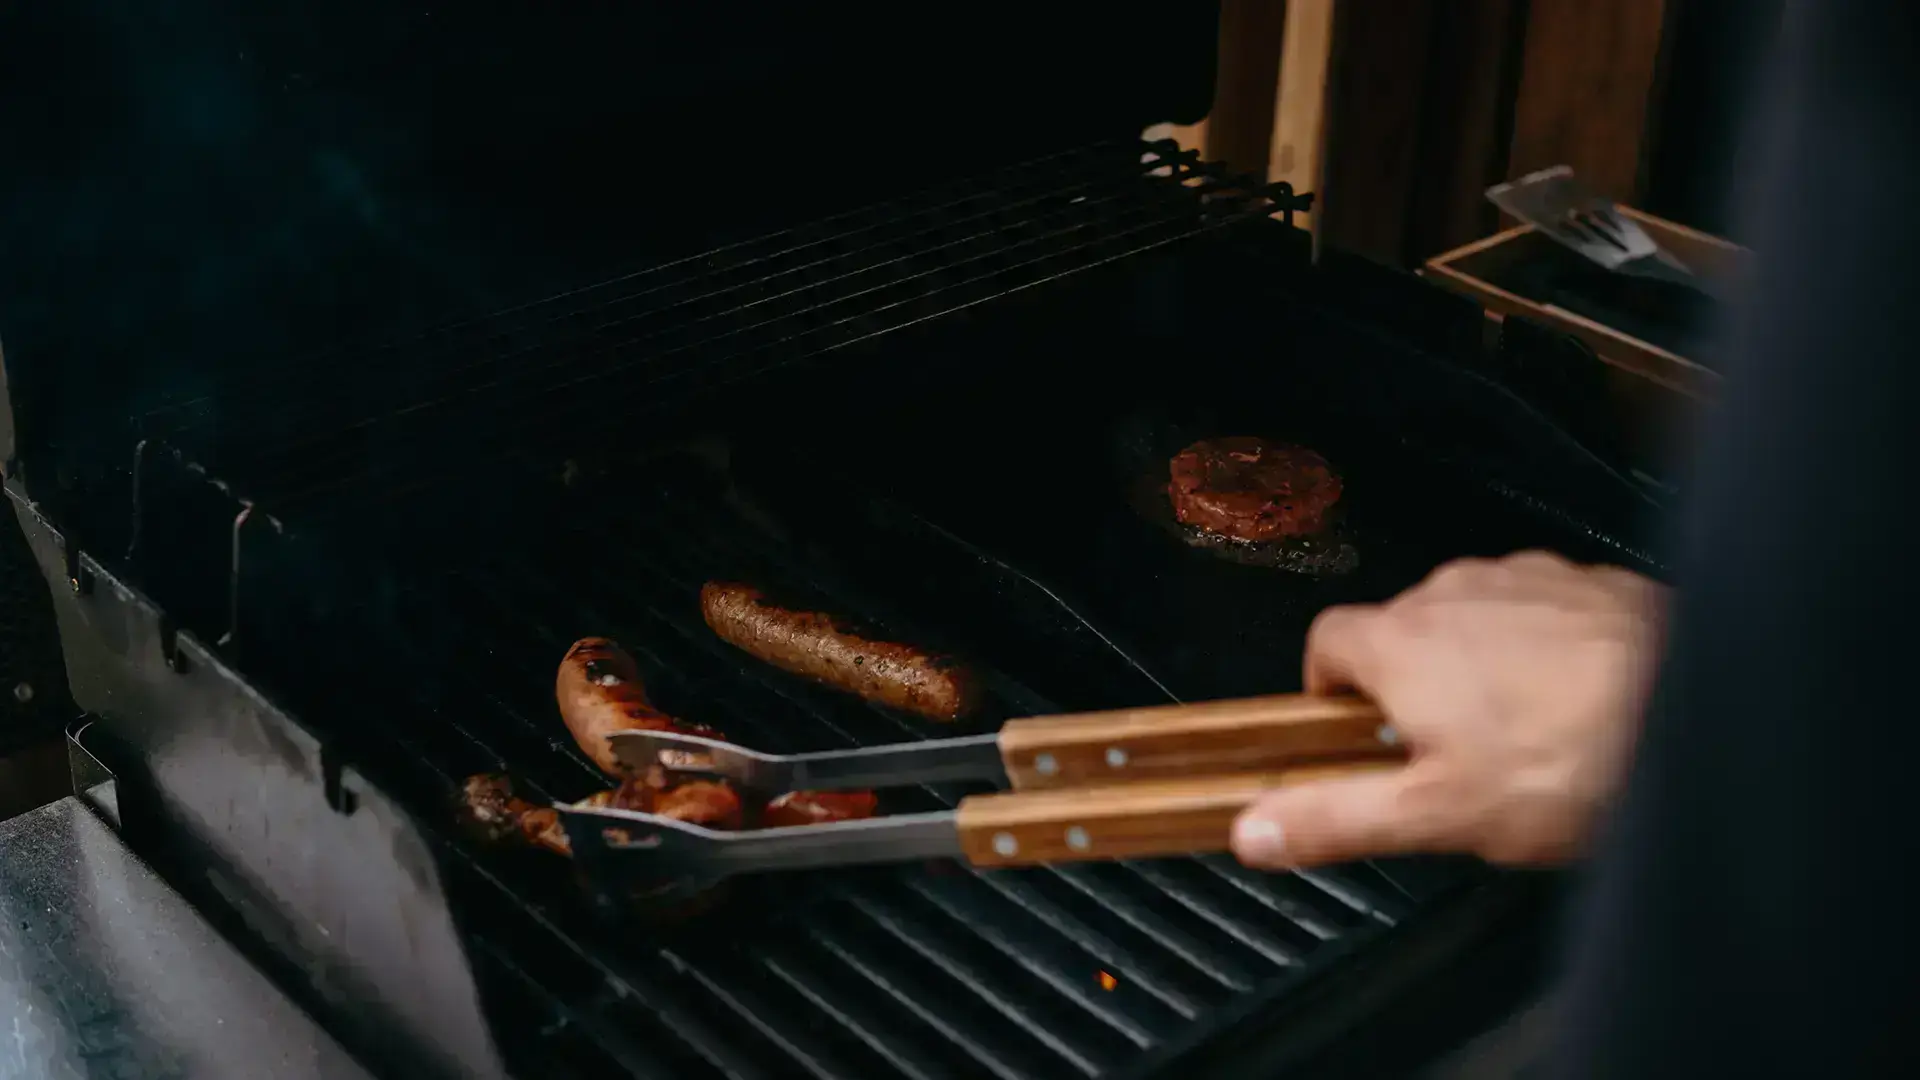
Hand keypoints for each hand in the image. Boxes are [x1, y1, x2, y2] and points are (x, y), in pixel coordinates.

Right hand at [1231, 551, 1666, 868]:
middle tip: (1448, 755)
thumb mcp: (1437, 815)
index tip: (1350, 729)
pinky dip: (1547, 649)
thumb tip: (1253, 830)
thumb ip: (1334, 817)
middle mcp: (1452, 592)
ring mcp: (1524, 578)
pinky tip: (1579, 703)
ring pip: (1475, 620)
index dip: (1330, 688)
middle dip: (1413, 685)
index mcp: (1401, 642)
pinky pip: (1543, 611)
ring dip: (1482, 664)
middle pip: (1402, 632)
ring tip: (1524, 734)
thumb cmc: (1573, 758)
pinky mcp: (1587, 581)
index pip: (1325, 642)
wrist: (1703, 704)